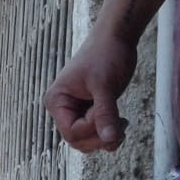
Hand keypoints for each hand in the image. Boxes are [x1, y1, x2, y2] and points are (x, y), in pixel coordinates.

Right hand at [44, 35, 136, 152]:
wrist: (115, 38)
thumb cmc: (105, 55)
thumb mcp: (105, 86)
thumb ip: (105, 114)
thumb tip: (109, 140)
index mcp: (57, 101)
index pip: (71, 131)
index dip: (93, 128)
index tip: (110, 112)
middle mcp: (62, 108)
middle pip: (76, 139)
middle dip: (99, 137)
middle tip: (121, 128)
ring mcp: (75, 110)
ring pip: (86, 139)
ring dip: (104, 138)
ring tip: (123, 124)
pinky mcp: (88, 109)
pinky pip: (94, 131)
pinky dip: (108, 132)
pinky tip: (121, 122)